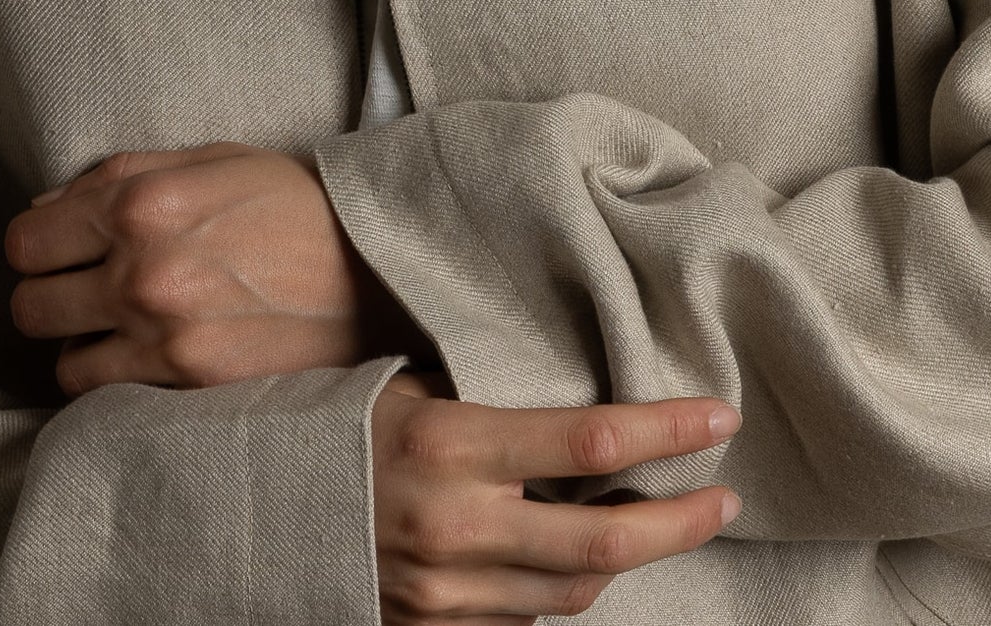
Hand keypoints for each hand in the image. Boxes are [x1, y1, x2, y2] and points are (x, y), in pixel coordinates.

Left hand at [4, 142, 436, 395]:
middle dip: (52, 294)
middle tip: (87, 289)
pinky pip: (110, 399)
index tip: (62, 249)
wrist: (376, 273)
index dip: (40, 244)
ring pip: (64, 363)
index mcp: (141, 201)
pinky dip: (119, 382)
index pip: (26, 240)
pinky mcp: (189, 387)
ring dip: (83, 346)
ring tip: (121, 329)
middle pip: (31, 305)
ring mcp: (164, 336)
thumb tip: (48, 209)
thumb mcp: (214, 160)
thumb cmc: (295, 207)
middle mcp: (141, 269)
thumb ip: (122, 174)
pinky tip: (149, 359)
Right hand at [372, 372, 740, 623]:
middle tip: (725, 498)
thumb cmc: (351, 423)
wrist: (265, 504)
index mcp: (452, 443)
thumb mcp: (423, 388)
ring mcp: (447, 592)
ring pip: (573, 590)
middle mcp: (456, 525)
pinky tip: (586, 556)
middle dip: (679, 522)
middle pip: (604, 540)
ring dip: (630, 558)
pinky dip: (565, 586)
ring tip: (669, 522)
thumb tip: (593, 404)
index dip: (668, 431)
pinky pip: (527, 617)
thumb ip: (502, 406)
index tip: (719, 417)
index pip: (591, 439)